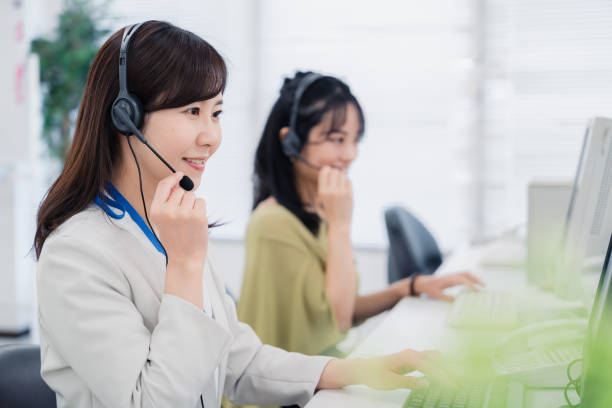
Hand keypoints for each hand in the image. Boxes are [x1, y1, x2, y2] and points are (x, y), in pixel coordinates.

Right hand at [149, 172, 207, 269]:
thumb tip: (178, 183)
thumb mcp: (162, 220)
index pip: (163, 186)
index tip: (179, 175)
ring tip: (189, 221)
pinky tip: (196, 222)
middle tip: (183, 217)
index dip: (172, 178)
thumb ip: (166, 202)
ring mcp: (184, 213)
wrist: (184, 258)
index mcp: (156, 211)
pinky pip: (201, 201)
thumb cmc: (174, 238)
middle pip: (181, 190)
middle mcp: (168, 211)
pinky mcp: (198, 216)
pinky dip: (201, 209)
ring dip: (193, 204)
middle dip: (184, 199)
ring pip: (192, 195)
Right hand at [317, 166, 352, 226]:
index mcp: (322, 191)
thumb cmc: (330, 210)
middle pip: (334, 171)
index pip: (324, 171)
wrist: (339, 223)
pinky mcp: (349, 194)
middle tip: (336, 179)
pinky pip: (348, 181)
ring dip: (342, 177)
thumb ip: (325, 185)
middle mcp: (331, 191)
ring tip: (341, 184)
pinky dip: (347, 183)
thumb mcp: (323, 198)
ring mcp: (341, 192)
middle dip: (335, 173)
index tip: (329, 172)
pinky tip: (345, 189)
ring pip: (342, 175)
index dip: (327, 169)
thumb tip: (331, 169)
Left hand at [318, 349, 453, 390]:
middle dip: (449, 369)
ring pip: (434, 358)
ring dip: (446, 366)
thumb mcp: (390, 382)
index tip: (451, 385)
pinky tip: (445, 375)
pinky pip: (429, 361)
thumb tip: (426, 382)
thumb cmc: (374, 375)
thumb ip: (409, 382)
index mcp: (406, 357)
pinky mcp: (411, 360)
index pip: (429, 366)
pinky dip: (439, 367)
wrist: (363, 368)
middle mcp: (411, 354)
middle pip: (436, 359)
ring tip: (457, 377)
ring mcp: (412, 356)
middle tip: (460, 382)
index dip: (442, 376)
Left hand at [413, 272, 484, 301]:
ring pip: (466, 274)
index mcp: (449, 279)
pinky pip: (464, 276)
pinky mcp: (453, 277)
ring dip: (475, 278)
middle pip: (467, 273)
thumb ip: (447, 297)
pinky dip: (471, 279)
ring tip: (482, 286)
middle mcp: (452, 275)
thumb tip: (457, 301)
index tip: (478, 291)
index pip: (463, 280)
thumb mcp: (437, 294)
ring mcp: (452, 275)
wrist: (423, 282)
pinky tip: (474, 286)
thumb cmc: (429, 288)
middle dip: (476, 279)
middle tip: (484, 286)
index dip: (471, 285)